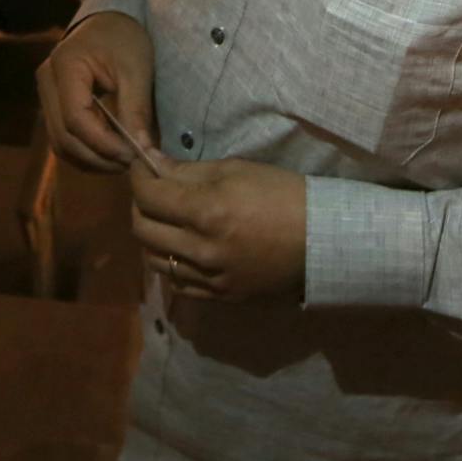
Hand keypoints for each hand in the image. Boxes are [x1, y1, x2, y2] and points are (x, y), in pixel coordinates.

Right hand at [36, 12, 154, 172]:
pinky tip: (110, 153)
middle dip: (98, 157)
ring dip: (91, 159)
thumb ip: (136, 110)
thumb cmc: (125, 38)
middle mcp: (46, 82)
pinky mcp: (52, 104)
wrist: (110, 21)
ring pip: (60, 142)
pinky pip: (63, 137)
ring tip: (123, 161)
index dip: (103, 144)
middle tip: (132, 164)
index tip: (133, 156)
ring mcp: (45, 94)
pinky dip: (85, 151)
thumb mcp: (137, 70)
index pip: (76, 118)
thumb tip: (143, 151)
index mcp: (65, 66)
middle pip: (63, 136)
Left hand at [130, 158, 307, 302]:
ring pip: (154, 259)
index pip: (148, 194)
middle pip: (142, 228)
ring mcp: (210, 278)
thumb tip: (151, 163)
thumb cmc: (283, 195)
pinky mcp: (221, 297)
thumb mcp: (236, 171)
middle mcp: (202, 250)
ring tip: (165, 219)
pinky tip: (182, 248)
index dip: (137, 174)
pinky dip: (171, 263)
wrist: (324, 241)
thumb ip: (187, 171)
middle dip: (139, 203)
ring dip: (151, 235)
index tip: (141, 163)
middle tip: (152, 189)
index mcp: (206, 212)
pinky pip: (178, 283)